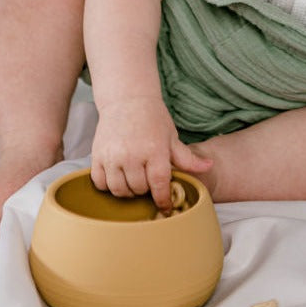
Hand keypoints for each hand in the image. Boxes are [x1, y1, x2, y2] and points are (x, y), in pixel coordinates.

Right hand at [90, 97, 211, 211]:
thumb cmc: (153, 118)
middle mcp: (132, 155)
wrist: (127, 99)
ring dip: (128, 190)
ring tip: (134, 180)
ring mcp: (112, 156)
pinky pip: (101, 183)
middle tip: (149, 182)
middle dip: (146, 190)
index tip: (165, 206)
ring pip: (119, 190)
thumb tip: (208, 166)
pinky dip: (109, 185)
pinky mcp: (97, 156)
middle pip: (139, 189)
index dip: (163, 200)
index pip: (159, 185)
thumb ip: (187, 157)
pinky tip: (118, 176)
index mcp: (155, 150)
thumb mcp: (172, 137)